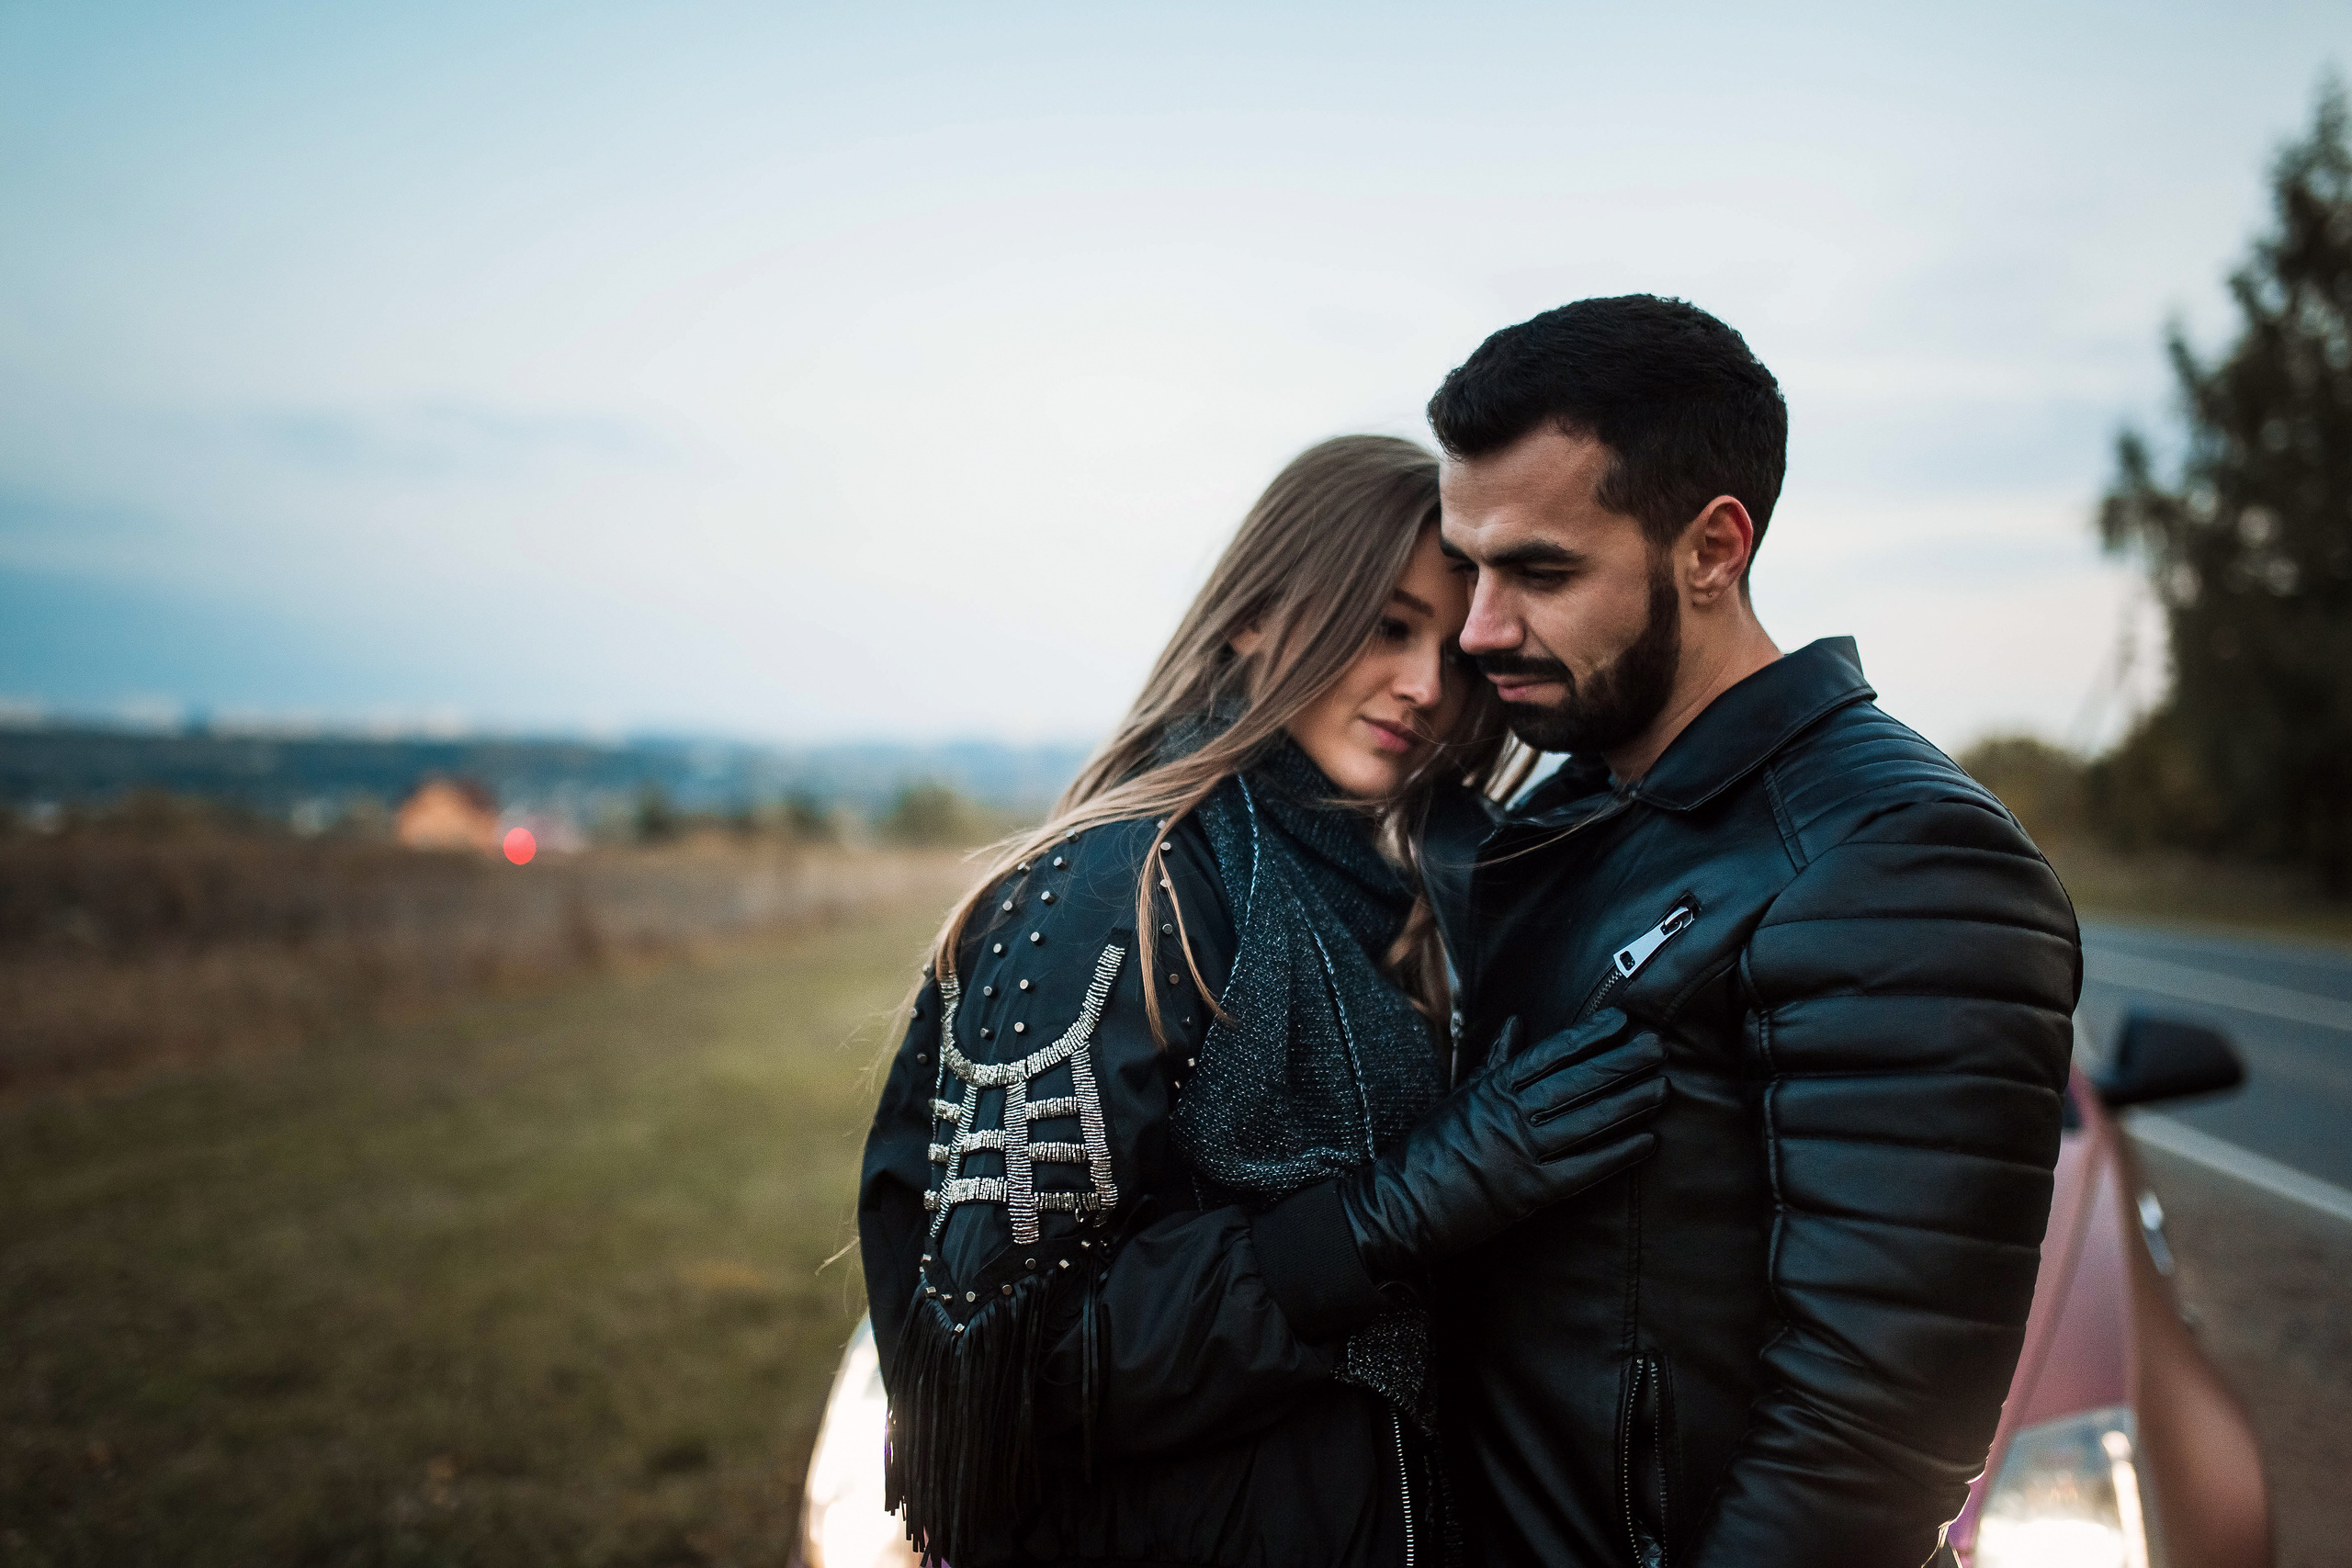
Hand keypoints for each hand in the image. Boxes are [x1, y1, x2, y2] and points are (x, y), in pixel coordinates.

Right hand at [1339, 1009, 1666, 1279]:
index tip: (1622, 1021)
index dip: (1588, 1037)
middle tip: (1657, 1046)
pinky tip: (1646, 1141)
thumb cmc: (1427, 1147)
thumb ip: (1494, 1060)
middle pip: (1576, 1082)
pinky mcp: (1529, 1192)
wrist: (1399, 1203)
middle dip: (1620, 1063)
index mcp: (1492, 1088)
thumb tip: (1519, 1023)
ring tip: (1662, 1087)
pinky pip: (1583, 1169)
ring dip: (1628, 1103)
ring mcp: (1521, 1152)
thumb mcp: (1458, 1094)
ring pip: (1585, 1121)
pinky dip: (1616, 1155)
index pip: (1550, 1054)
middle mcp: (1509, 1114)